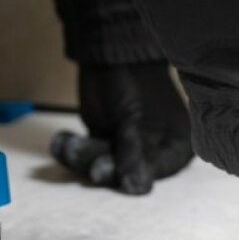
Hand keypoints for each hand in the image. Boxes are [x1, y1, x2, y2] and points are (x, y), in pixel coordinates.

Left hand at [50, 61, 193, 194]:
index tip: (117, 178)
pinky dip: (74, 149)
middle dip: (102, 164)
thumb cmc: (130, 81)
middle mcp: (153, 147)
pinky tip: (62, 141)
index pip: (159, 170)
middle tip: (90, 162)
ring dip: (83, 156)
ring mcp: (126, 146)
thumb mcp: (133, 118)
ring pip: (103, 165)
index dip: (136, 176)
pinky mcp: (104, 141)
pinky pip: (88, 155)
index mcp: (175, 141)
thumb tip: (139, 187)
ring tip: (66, 144)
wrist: (108, 52)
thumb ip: (134, 152)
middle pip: (126, 172)